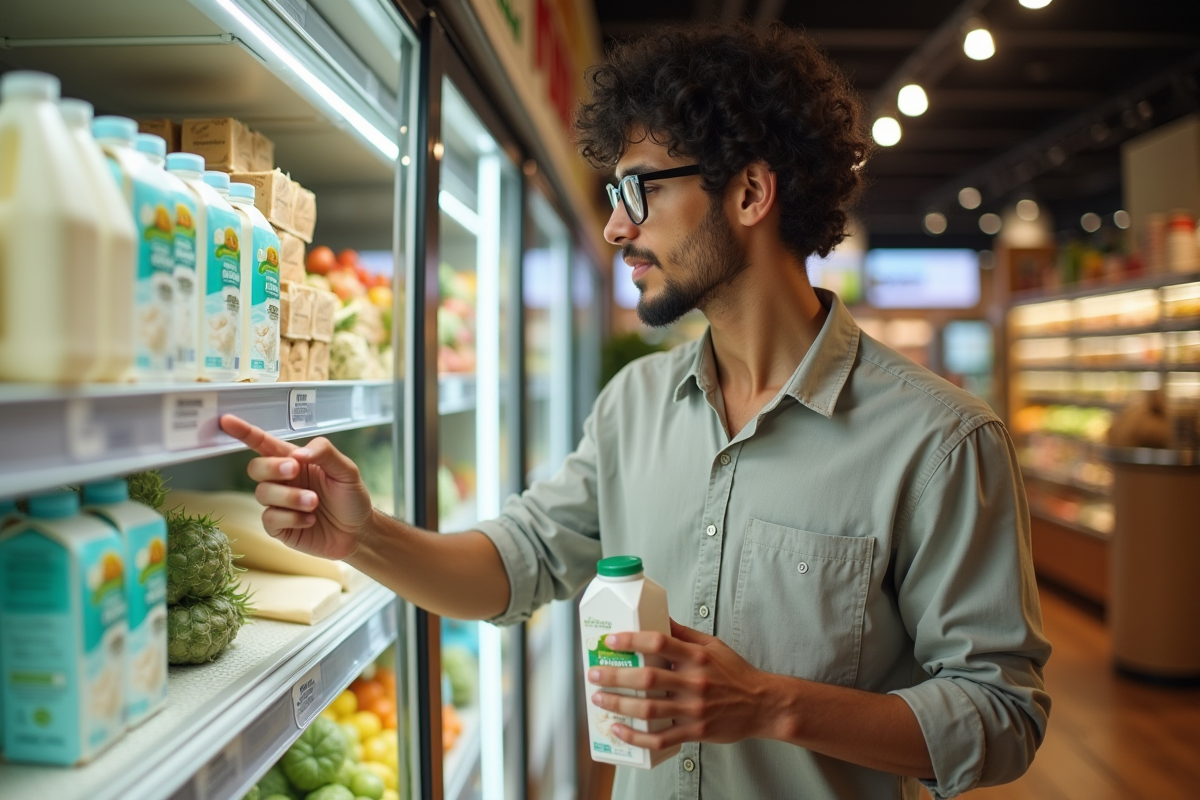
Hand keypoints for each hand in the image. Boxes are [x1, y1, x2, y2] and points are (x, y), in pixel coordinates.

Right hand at [218, 414, 373, 560]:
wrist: (358, 531)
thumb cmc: (350, 497)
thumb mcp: (347, 470)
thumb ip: (325, 453)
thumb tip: (298, 453)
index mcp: (294, 460)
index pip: (263, 443)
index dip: (244, 432)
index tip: (226, 420)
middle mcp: (282, 480)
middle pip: (256, 467)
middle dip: (271, 467)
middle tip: (294, 470)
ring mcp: (278, 504)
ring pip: (263, 494)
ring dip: (289, 497)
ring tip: (314, 502)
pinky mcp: (279, 526)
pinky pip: (270, 519)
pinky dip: (291, 518)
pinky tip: (309, 519)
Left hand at [587, 619, 774, 749]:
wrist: (762, 705)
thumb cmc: (736, 673)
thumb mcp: (712, 645)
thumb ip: (683, 633)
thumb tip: (658, 616)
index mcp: (696, 657)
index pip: (659, 641)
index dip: (631, 640)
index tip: (611, 640)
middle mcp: (694, 682)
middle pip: (647, 678)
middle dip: (615, 676)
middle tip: (594, 673)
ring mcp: (694, 709)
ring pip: (649, 709)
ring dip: (619, 704)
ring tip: (599, 698)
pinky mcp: (695, 731)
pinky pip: (660, 738)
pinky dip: (636, 736)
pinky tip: (619, 730)